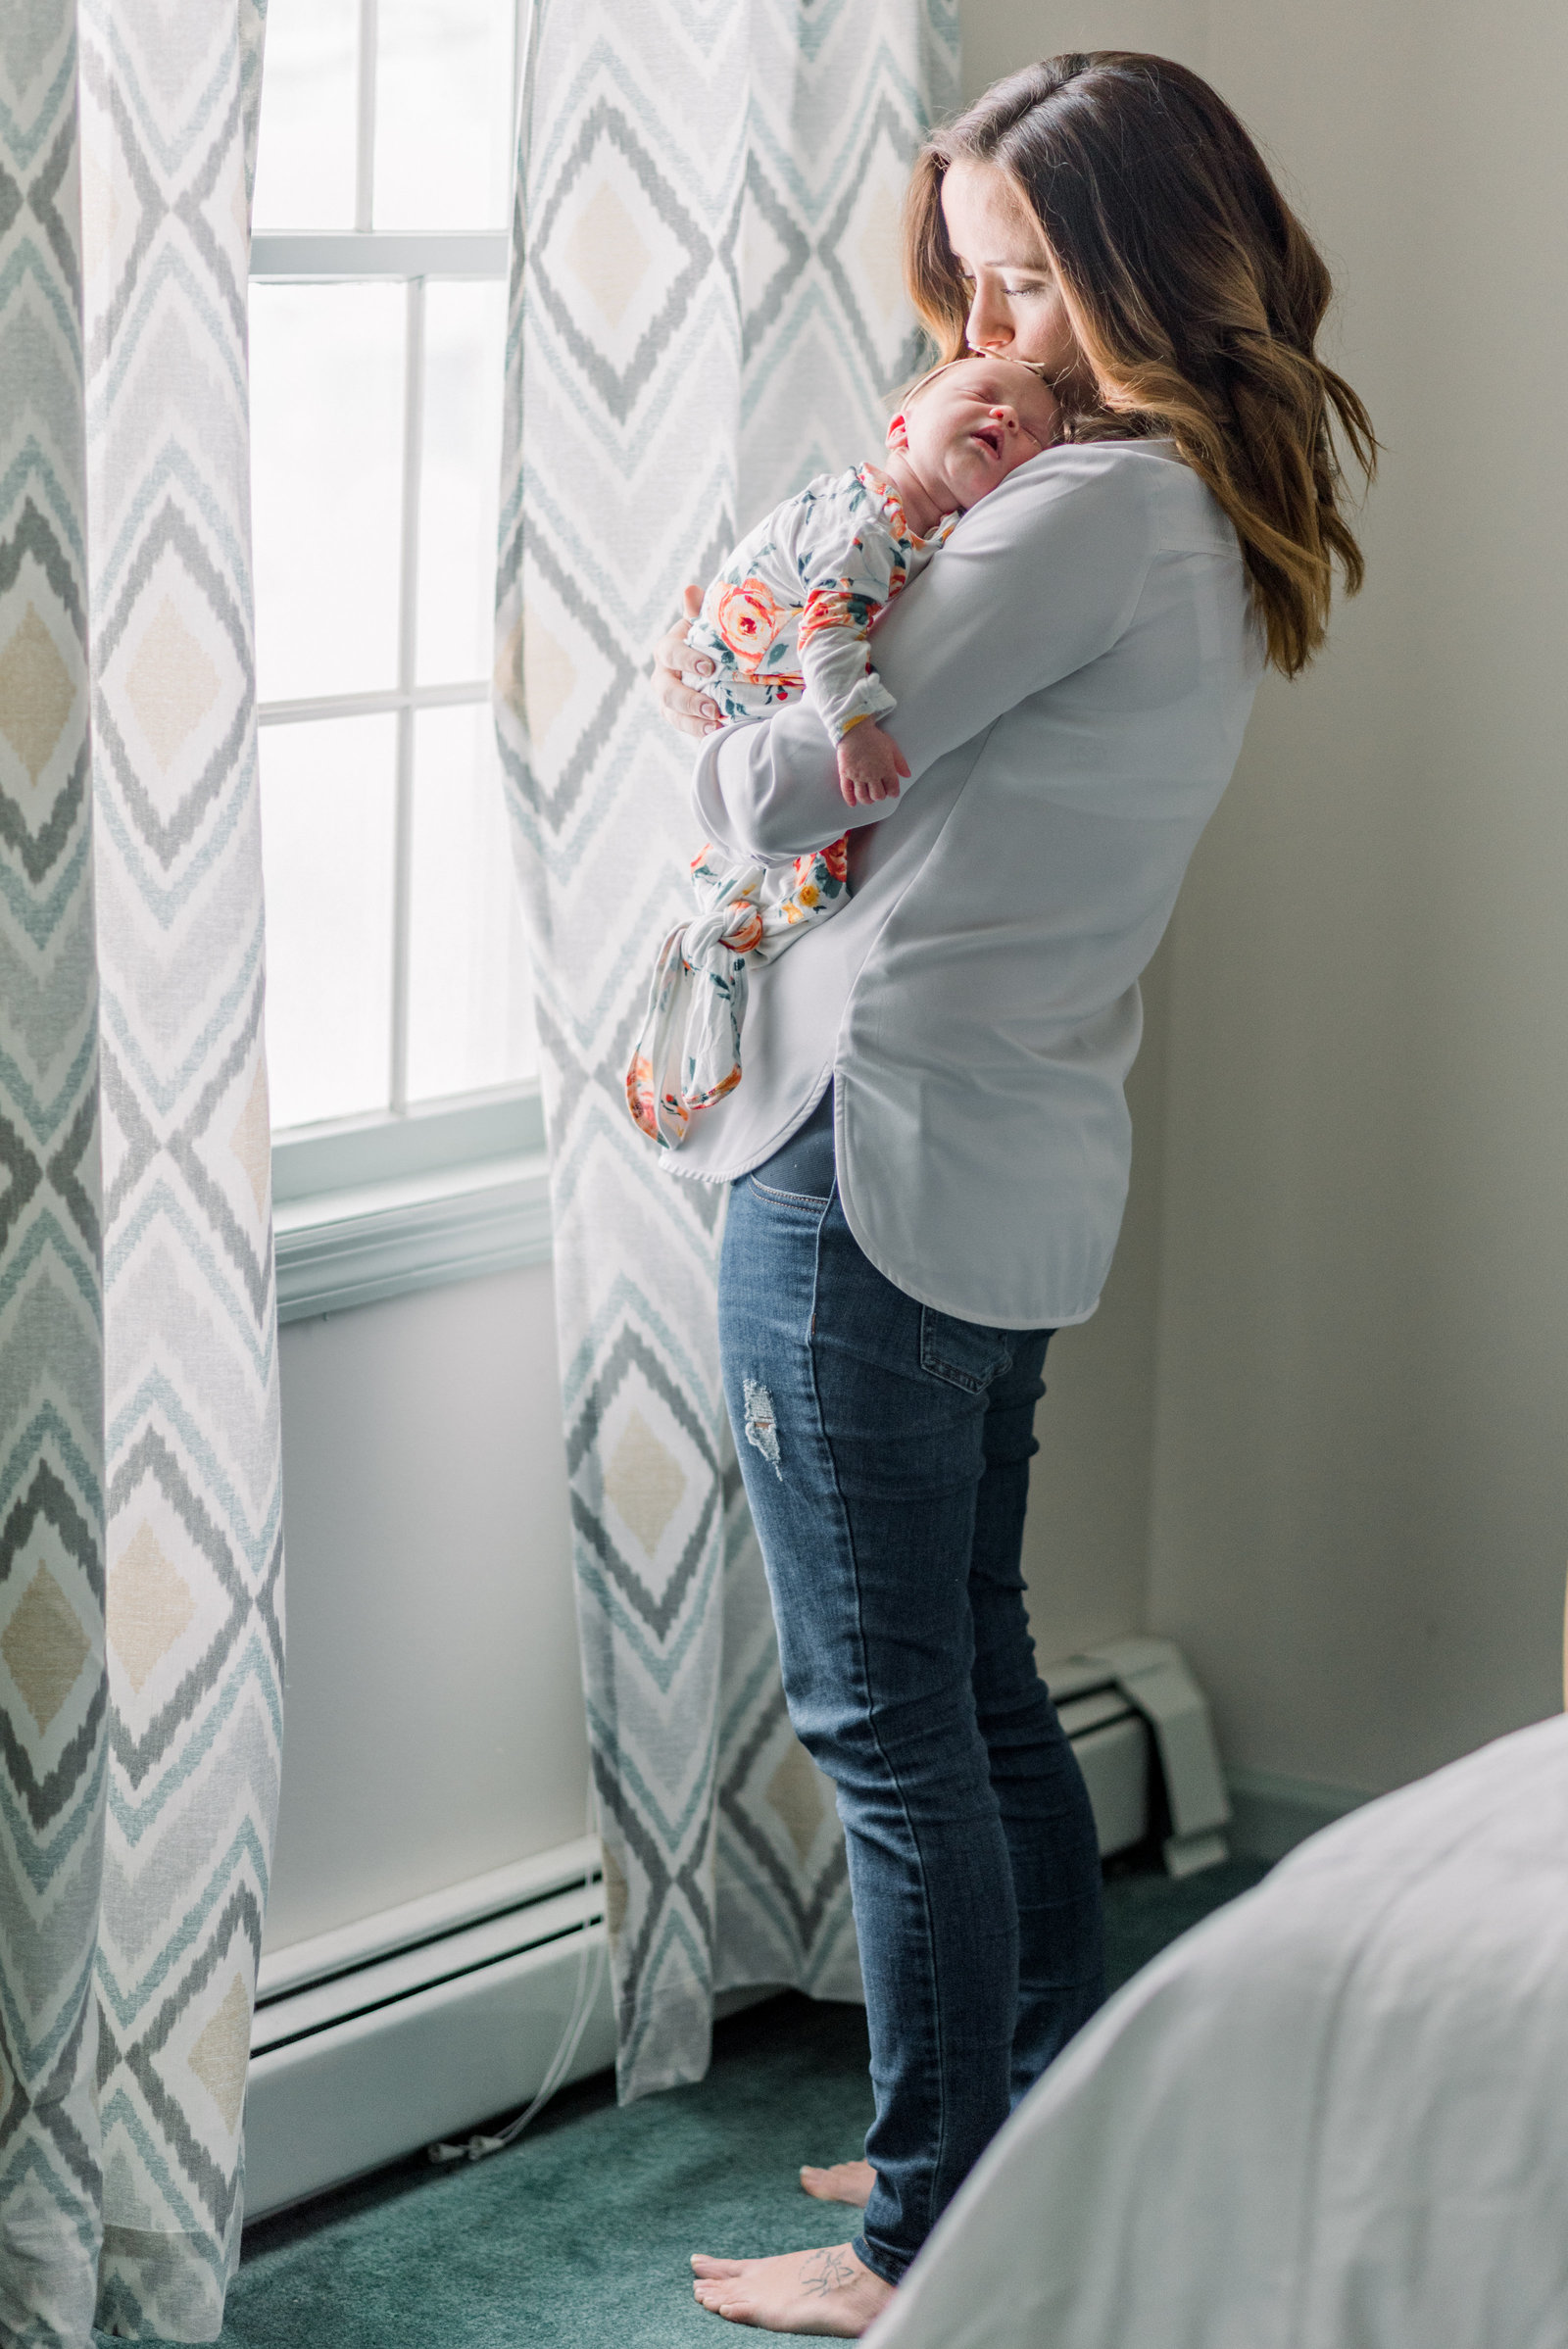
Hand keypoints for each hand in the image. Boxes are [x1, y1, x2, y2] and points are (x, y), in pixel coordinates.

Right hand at [651, 584, 723, 738]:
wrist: (712, 664)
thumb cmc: (708, 640)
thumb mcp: (705, 625)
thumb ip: (698, 611)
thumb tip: (690, 590)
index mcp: (667, 649)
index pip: (670, 653)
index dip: (686, 660)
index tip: (709, 667)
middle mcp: (662, 676)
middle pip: (667, 691)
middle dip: (689, 700)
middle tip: (713, 707)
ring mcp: (668, 699)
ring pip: (672, 713)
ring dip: (693, 722)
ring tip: (716, 725)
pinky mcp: (677, 717)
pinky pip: (683, 727)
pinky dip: (698, 731)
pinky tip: (717, 733)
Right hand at [835, 719, 909, 806]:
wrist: (854, 729)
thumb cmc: (874, 737)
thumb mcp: (892, 747)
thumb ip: (900, 763)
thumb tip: (907, 775)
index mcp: (886, 769)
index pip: (892, 789)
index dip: (893, 792)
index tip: (892, 792)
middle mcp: (872, 775)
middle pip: (878, 796)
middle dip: (880, 795)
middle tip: (879, 791)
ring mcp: (858, 775)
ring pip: (863, 796)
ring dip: (867, 799)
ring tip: (868, 797)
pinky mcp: (846, 774)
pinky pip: (847, 791)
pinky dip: (850, 799)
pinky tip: (852, 804)